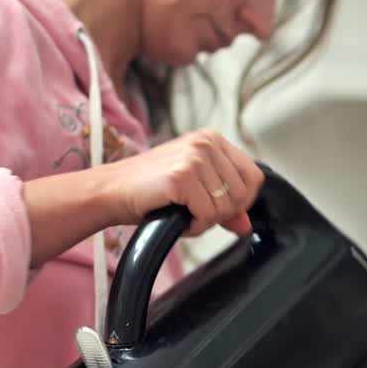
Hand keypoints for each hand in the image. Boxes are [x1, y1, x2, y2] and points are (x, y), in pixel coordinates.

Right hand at [103, 129, 262, 236]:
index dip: (243, 201)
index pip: (254, 176)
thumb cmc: (151, 189)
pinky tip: (176, 218)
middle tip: (195, 213)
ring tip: (182, 213)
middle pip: (242, 194)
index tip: (221, 208)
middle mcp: (206, 144)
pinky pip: (207, 216)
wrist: (112, 190)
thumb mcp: (195, 191)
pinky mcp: (182, 177)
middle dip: (221, 214)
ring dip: (204, 222)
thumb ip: (225, 205)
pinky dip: (193, 227)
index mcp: (212, 140)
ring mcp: (194, 158)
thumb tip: (246, 225)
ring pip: (225, 207)